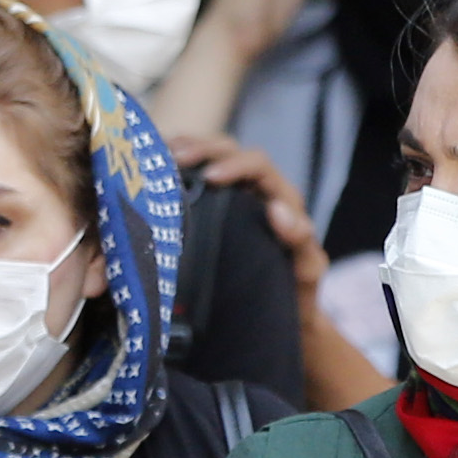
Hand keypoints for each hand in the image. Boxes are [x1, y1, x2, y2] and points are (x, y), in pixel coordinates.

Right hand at [167, 134, 324, 296]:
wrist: (281, 308)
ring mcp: (232, 193)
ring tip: (157, 155)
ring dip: (182, 150)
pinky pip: (191, 173)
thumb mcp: (307, 269)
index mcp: (280, 197)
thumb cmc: (297, 288)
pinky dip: (171, 165)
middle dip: (200, 149)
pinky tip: (151, 167)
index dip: (234, 165)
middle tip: (172, 159)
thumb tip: (277, 210)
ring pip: (207, 155)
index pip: (258, 165)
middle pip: (227, 150)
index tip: (210, 178)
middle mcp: (256, 188)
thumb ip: (301, 241)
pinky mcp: (210, 203)